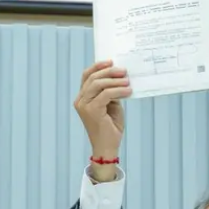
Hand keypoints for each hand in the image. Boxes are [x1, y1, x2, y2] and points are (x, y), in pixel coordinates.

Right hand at [73, 61, 130, 180]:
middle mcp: (80, 100)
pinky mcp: (92, 111)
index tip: (111, 61)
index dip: (98, 66)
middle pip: (92, 78)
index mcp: (82, 98)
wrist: (107, 147)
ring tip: (128, 82)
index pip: (87, 76)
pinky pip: (106, 94)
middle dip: (109, 72)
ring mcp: (84, 106)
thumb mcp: (111, 105)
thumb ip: (111, 91)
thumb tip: (120, 76)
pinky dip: (118, 91)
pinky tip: (128, 92)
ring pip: (98, 84)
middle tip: (124, 71)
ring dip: (115, 81)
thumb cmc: (110, 127)